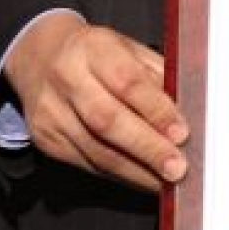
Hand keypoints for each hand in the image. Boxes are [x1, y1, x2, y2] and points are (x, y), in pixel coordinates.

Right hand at [4, 14, 187, 190]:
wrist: (39, 58)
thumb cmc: (96, 55)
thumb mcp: (128, 49)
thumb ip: (156, 75)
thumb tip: (189, 111)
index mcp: (93, 48)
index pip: (126, 81)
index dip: (156, 109)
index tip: (181, 133)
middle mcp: (67, 78)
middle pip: (107, 120)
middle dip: (147, 148)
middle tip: (177, 168)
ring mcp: (52, 112)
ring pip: (96, 150)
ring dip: (136, 170)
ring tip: (166, 181)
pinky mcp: (46, 139)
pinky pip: (87, 164)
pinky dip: (120, 175)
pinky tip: (142, 178)